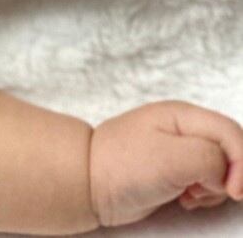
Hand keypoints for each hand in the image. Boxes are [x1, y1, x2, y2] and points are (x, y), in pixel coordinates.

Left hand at [88, 100, 242, 225]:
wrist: (88, 184)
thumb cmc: (124, 166)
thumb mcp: (174, 157)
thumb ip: (212, 158)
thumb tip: (227, 173)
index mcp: (184, 116)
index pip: (233, 134)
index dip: (242, 163)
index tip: (233, 191)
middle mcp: (184, 129)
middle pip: (230, 152)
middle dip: (228, 177)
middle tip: (205, 190)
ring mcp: (179, 150)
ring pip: (221, 170)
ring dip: (214, 189)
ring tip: (188, 194)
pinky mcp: (174, 171)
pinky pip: (205, 183)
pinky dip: (202, 195)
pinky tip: (184, 199)